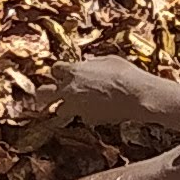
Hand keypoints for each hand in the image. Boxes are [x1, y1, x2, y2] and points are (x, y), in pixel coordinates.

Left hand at [33, 54, 167, 130]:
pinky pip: (82, 117)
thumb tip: (88, 64)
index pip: (54, 69)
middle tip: (51, 95)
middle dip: (45, 93)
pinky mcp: (88, 119)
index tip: (65, 72)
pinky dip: (87, 114)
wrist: (136, 95)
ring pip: (59, 110)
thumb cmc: (125, 74)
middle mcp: (69, 90)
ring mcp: (77, 107)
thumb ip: (92, 63)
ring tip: (79, 104)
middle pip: (43, 93)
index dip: (60, 71)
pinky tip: (99, 110)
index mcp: (73, 71)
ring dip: (66, 107)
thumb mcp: (107, 60)